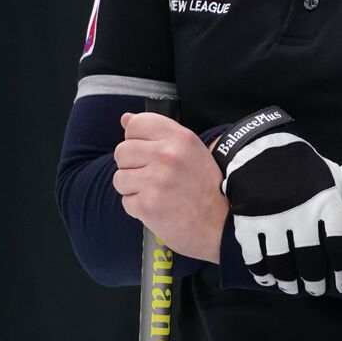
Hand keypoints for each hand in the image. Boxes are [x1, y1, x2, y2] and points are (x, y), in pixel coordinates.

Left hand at [113, 112, 228, 262]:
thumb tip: (125, 118)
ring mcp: (156, 180)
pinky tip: (157, 206)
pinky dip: (138, 206)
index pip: (136, 124)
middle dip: (132, 165)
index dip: (136, 139)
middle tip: (153, 176)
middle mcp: (167, 155)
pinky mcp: (147, 205)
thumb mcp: (191, 149)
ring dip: (133, 187)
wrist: (221, 222)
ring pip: (120, 178)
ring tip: (156, 192)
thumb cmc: (206, 185)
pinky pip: (126, 201)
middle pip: (122, 151)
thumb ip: (159, 132)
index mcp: (180, 137)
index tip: (149, 151)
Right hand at [212, 107, 341, 295]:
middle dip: (315, 282)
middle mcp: (301, 213)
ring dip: (289, 282)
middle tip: (317, 288)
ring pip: (282, 265)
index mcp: (327, 202)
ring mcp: (271, 220)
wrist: (260, 149)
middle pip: (310, 262)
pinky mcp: (247, 223)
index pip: (340, 246)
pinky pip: (254, 259)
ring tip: (294, 287)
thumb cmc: (306, 170)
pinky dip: (262, 273)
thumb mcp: (339, 179)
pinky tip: (269, 278)